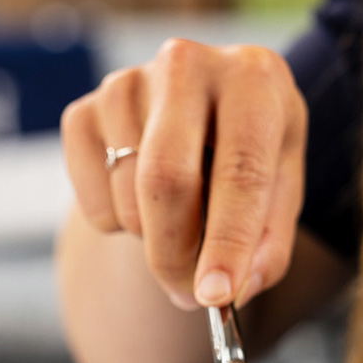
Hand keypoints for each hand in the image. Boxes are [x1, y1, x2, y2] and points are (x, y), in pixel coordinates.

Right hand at [61, 39, 306, 308]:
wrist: (200, 121)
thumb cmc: (250, 161)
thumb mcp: (280, 198)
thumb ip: (268, 251)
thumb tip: (230, 292)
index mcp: (255, 79)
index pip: (240, 169)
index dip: (229, 241)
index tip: (216, 297)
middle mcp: (187, 65)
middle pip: (166, 180)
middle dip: (175, 255)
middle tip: (189, 294)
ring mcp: (126, 84)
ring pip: (127, 198)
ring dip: (150, 240)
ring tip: (178, 223)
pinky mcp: (82, 112)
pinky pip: (90, 200)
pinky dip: (115, 225)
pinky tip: (140, 202)